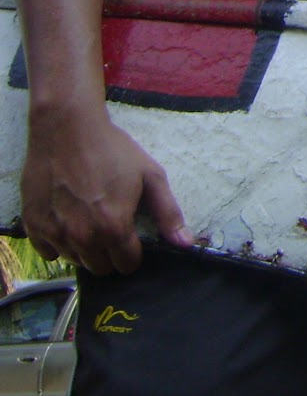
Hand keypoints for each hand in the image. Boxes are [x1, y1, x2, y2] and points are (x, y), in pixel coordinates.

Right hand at [21, 107, 190, 275]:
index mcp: (113, 227)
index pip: (127, 264)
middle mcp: (82, 236)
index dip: (133, 252)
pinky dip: (58, 242)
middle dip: (110, 252)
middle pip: (101, 267)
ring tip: (89, 219)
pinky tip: (66, 219)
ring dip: (85, 248)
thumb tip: (185, 244)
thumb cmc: (112, 150)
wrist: (67, 129)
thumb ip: (168, 212)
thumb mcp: (151, 175)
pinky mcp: (33, 225)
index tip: (131, 237)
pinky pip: (48, 252)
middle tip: (110, 225)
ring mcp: (54, 232)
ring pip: (75, 261)